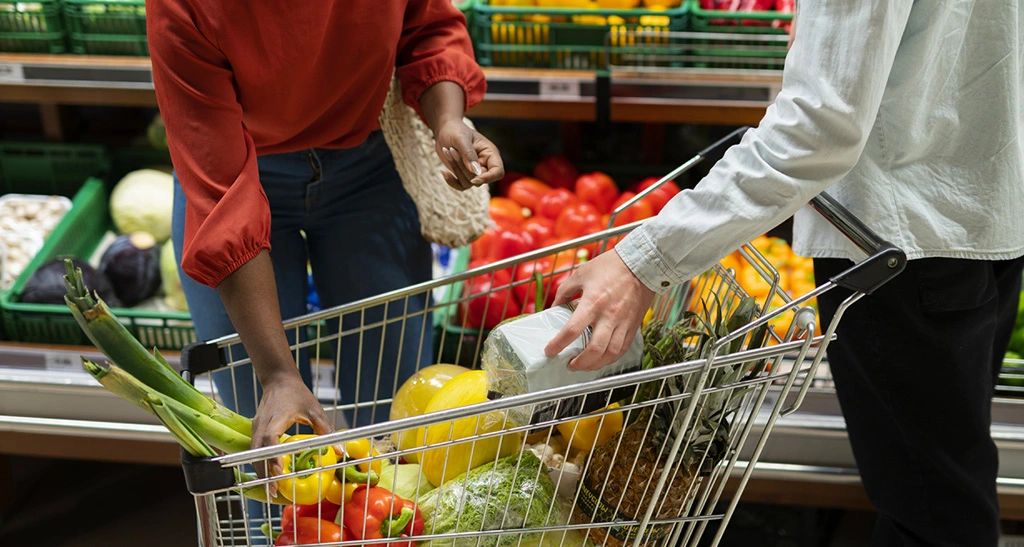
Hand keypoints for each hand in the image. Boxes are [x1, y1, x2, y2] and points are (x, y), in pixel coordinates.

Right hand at [251, 369, 333, 492]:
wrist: (279, 380)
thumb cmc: (298, 394)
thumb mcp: (316, 411)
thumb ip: (327, 431)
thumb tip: (341, 451)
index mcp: (276, 418)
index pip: (270, 439)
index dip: (273, 456)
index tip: (279, 472)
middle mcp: (262, 425)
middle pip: (258, 452)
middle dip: (265, 473)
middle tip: (274, 492)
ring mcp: (256, 428)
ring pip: (254, 453)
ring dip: (261, 471)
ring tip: (271, 490)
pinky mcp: (256, 431)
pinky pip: (254, 450)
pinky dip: (260, 464)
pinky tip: (269, 476)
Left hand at [434, 119, 504, 190]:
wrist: (445, 131)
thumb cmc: (456, 130)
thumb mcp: (462, 138)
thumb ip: (469, 154)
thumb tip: (475, 172)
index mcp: (490, 153)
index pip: (498, 172)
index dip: (488, 178)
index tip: (474, 178)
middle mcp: (485, 164)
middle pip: (480, 179)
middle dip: (464, 168)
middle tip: (452, 150)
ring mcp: (474, 171)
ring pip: (469, 183)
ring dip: (456, 170)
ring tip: (448, 152)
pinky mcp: (464, 175)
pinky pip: (461, 186)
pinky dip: (452, 182)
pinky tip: (444, 173)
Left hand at [544, 250, 655, 370]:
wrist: (642, 264)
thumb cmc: (611, 266)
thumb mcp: (581, 273)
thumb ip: (565, 291)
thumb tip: (555, 306)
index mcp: (592, 302)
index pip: (572, 330)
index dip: (558, 344)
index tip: (549, 351)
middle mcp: (609, 315)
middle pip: (594, 349)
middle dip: (580, 363)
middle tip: (570, 364)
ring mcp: (623, 322)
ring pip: (610, 353)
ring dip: (596, 365)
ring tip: (584, 365)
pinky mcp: (634, 325)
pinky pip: (623, 348)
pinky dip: (611, 358)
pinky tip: (602, 359)